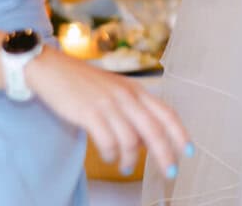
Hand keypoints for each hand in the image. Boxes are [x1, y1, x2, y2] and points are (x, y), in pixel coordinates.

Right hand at [26, 48, 190, 177]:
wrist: (52, 68)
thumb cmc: (83, 83)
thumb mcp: (115, 91)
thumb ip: (132, 112)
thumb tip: (144, 142)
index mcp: (136, 90)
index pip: (166, 113)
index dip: (180, 133)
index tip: (189, 151)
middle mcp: (126, 96)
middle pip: (154, 130)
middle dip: (165, 154)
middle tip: (170, 173)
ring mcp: (108, 104)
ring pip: (131, 139)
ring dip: (131, 159)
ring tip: (127, 167)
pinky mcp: (89, 112)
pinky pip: (107, 141)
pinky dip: (111, 154)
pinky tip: (109, 157)